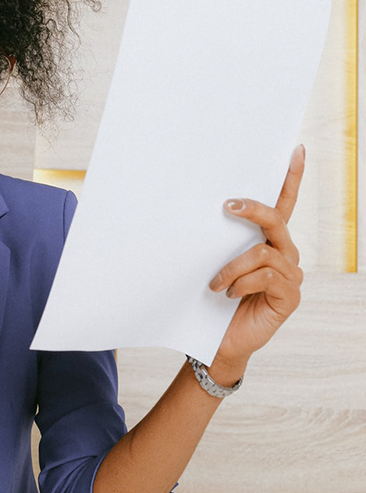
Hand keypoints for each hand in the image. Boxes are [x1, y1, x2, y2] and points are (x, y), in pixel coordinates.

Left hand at [209, 145, 304, 379]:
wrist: (215, 341)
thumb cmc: (212, 302)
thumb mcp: (211, 265)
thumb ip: (216, 241)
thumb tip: (197, 210)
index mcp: (267, 242)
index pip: (283, 205)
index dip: (291, 179)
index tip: (294, 151)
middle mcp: (284, 254)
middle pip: (276, 219)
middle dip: (251, 209)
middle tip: (226, 206)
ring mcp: (290, 275)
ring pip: (264, 252)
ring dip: (233, 266)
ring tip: (215, 284)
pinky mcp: (289, 296)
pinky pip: (268, 276)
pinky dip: (243, 282)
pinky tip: (229, 294)